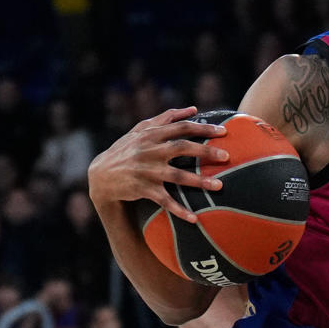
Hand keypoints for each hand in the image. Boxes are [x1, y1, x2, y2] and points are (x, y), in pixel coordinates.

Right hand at [86, 106, 229, 222]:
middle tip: (226, 156)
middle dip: (205, 151)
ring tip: (219, 186)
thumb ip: (166, 118)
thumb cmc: (126, 149)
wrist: (101, 175)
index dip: (203, 128)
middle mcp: (149, 150)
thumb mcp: (140, 130)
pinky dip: (179, 210)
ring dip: (199, 182)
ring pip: (177, 176)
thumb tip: (193, 108)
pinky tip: (194, 218)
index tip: (223, 132)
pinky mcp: (142, 189)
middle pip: (181, 147)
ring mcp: (146, 170)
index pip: (181, 127)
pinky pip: (164, 201)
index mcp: (151, 134)